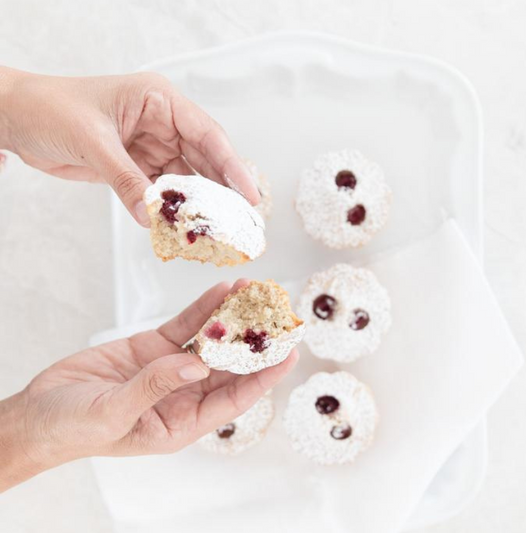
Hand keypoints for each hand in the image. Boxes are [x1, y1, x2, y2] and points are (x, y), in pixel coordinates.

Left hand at [0, 67, 259, 225]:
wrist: (18, 120)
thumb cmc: (50, 109)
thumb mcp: (93, 141)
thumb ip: (126, 179)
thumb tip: (150, 214)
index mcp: (159, 100)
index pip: (206, 134)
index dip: (232, 165)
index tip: (249, 193)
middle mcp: (162, 123)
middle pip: (204, 159)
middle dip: (223, 189)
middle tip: (241, 218)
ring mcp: (152, 147)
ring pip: (187, 178)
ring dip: (199, 203)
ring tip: (217, 227)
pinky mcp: (139, 167)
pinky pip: (164, 191)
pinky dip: (172, 208)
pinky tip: (182, 224)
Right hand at [0, 280, 298, 491]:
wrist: (39, 411)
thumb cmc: (74, 429)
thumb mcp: (114, 414)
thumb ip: (155, 388)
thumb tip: (198, 366)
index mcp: (182, 422)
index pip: (234, 398)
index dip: (264, 376)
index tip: (290, 354)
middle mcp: (184, 393)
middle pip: (230, 365)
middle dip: (255, 340)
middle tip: (278, 314)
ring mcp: (170, 366)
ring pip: (210, 339)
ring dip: (231, 316)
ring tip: (253, 291)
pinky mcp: (153, 346)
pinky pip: (184, 324)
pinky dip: (203, 308)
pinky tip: (221, 291)